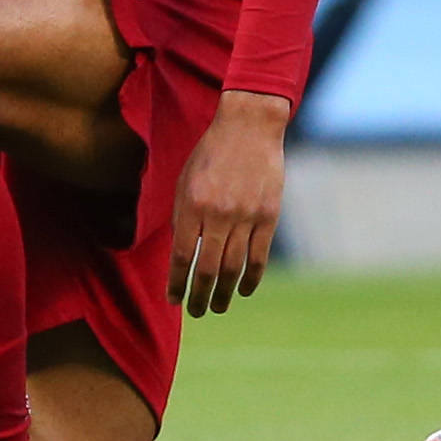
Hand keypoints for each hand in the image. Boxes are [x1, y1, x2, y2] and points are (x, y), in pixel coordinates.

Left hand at [169, 90, 290, 318]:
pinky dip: (250, 278)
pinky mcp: (269, 216)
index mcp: (192, 205)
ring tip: (218, 307)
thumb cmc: (210, 153)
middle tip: (195, 312)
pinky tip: (243, 290)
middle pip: (207, 269)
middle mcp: (219, 214)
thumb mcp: (184, 180)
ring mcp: (246, 216)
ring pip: (234, 268)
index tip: (172, 300)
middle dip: (199, 296)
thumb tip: (182, 256)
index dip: (175, 282)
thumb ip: (183, 217)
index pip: (181, 256)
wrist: (248, 127)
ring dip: (224, 293)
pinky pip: (258, 257)